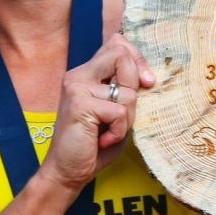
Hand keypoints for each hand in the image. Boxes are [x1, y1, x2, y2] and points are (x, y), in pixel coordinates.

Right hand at [40, 32, 155, 191]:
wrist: (68, 170)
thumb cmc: (94, 144)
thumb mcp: (115, 111)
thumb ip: (124, 90)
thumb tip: (147, 76)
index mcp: (86, 74)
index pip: (117, 44)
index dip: (137, 59)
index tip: (146, 82)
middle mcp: (78, 75)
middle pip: (121, 55)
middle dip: (136, 84)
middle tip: (125, 112)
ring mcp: (77, 88)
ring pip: (127, 91)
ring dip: (128, 118)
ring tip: (110, 130)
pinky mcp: (80, 104)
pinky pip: (119, 111)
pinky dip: (119, 130)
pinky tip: (104, 138)